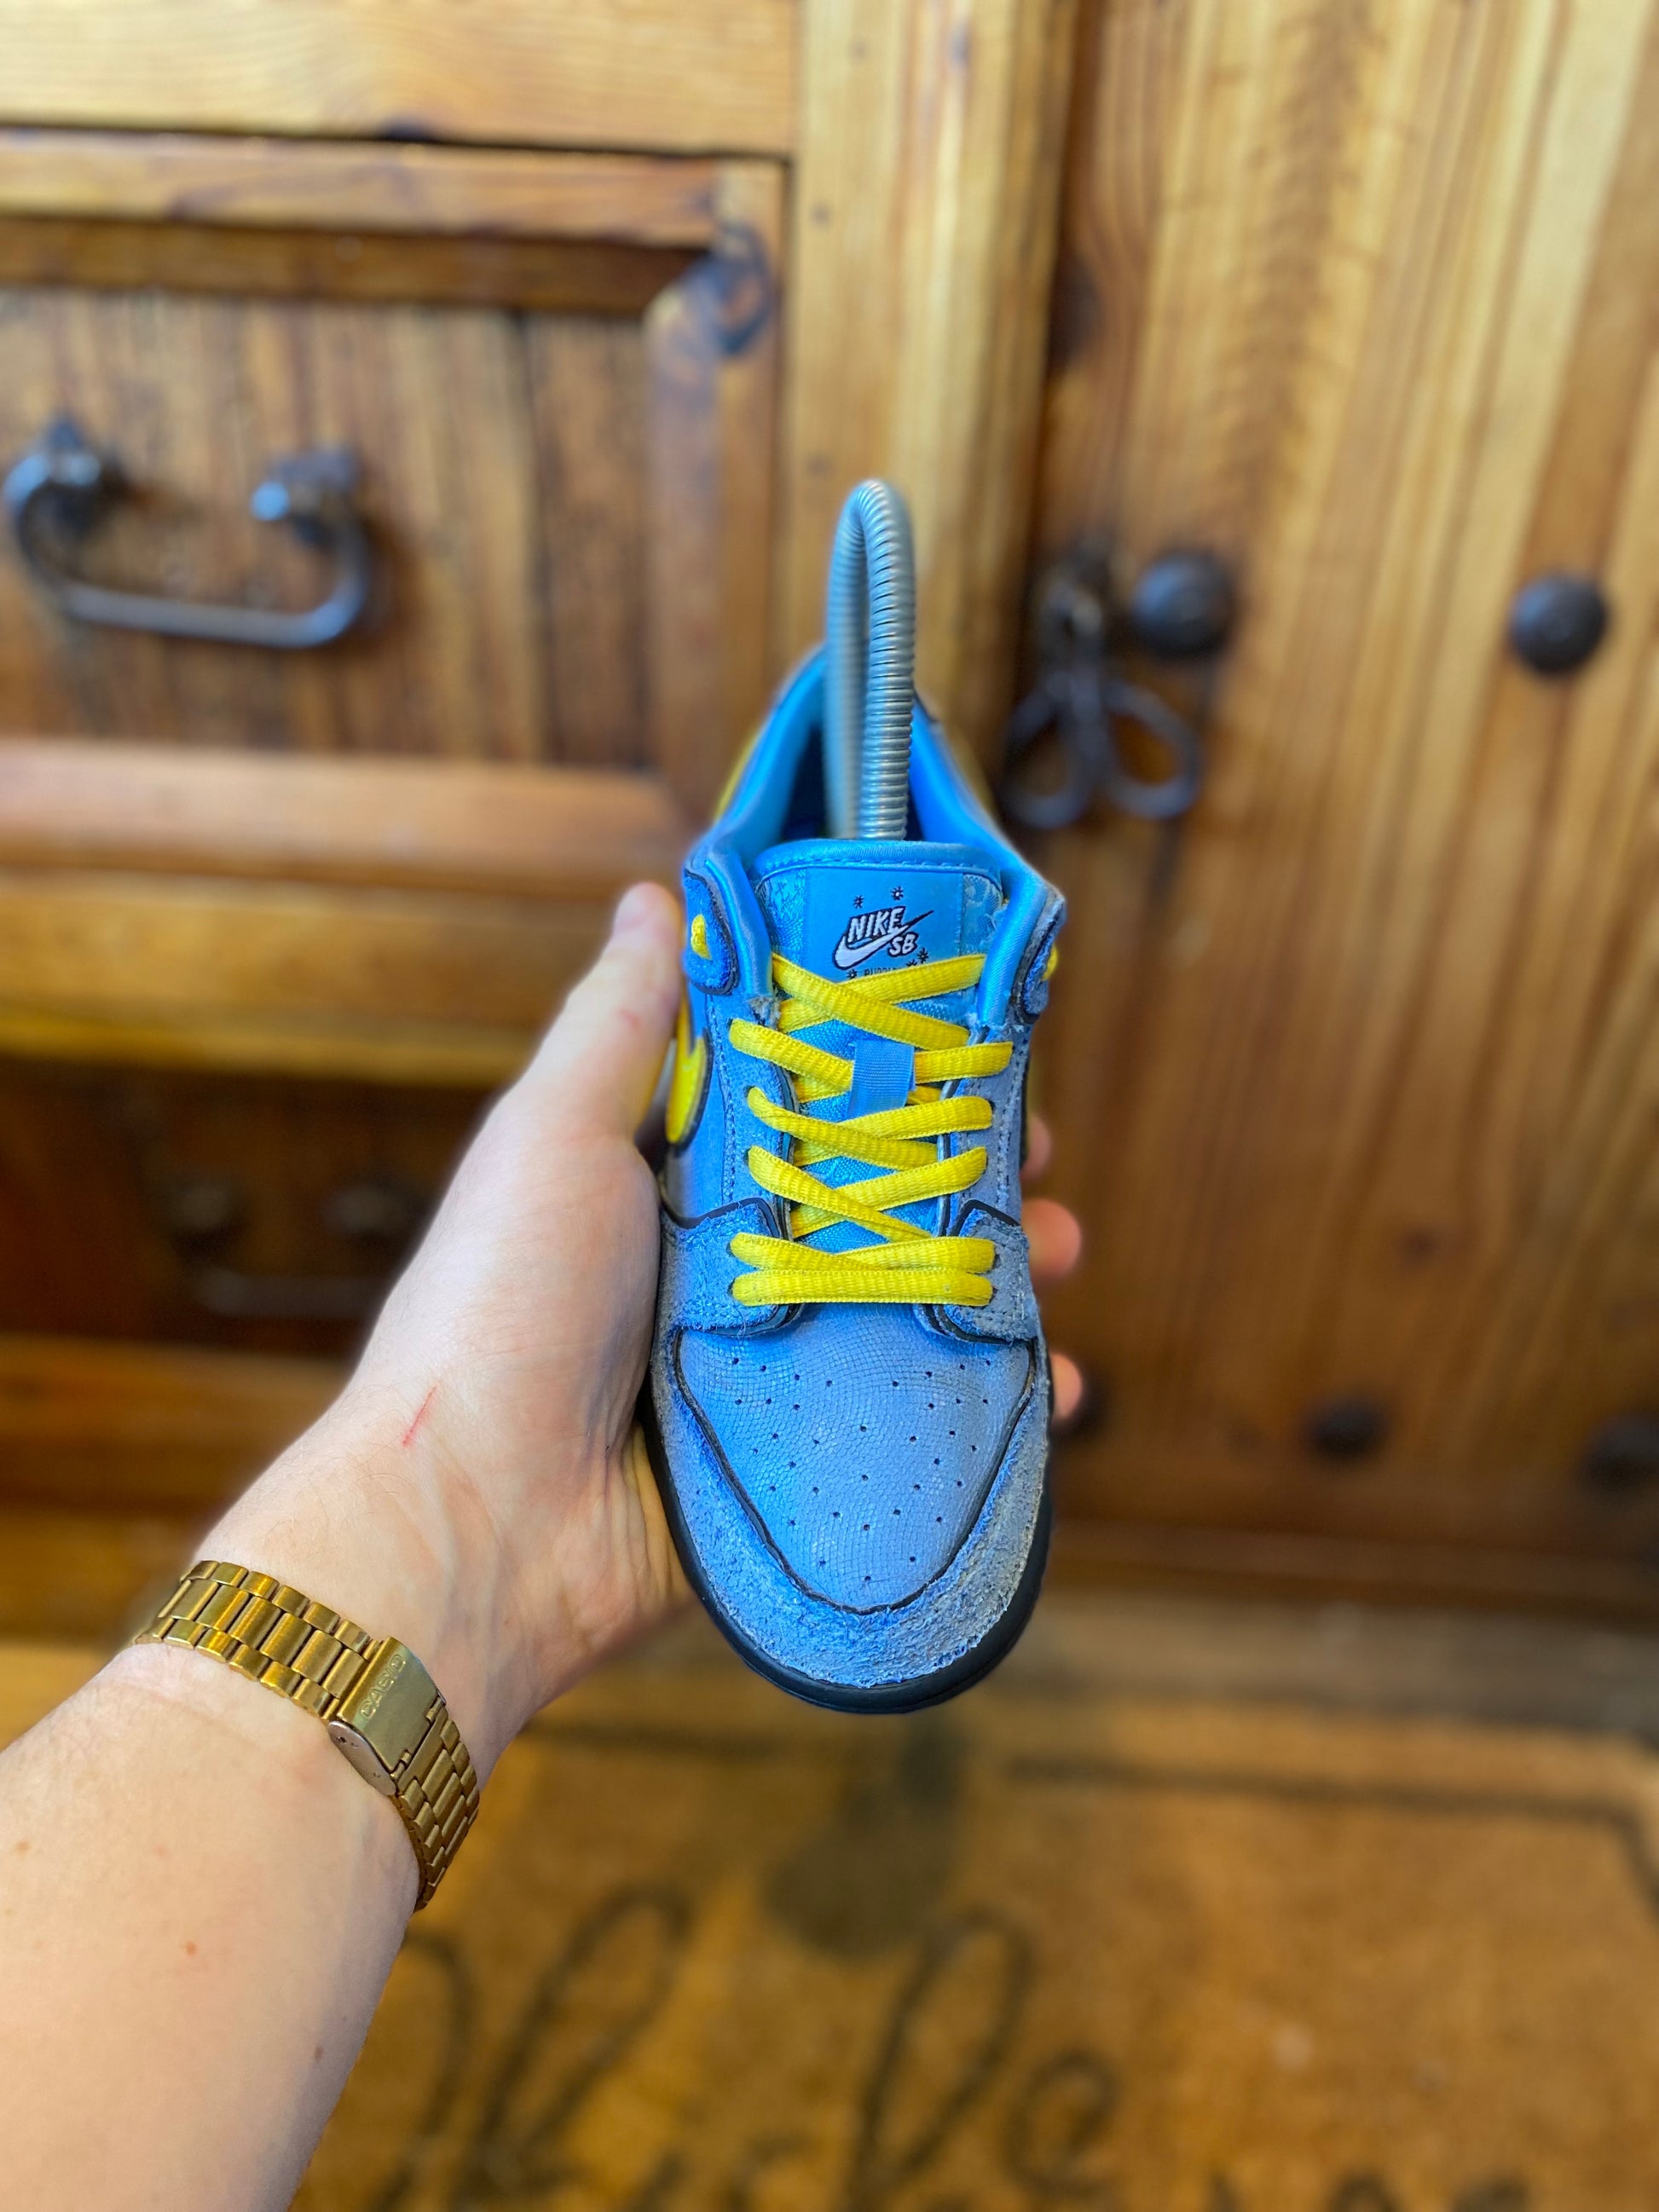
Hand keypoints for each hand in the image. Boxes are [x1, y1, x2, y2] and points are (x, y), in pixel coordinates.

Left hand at [205, 884, 1082, 1774]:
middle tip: (1040, 1169)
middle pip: (873, 1208)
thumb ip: (620, 1023)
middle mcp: (721, 1269)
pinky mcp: (789, 1461)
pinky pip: (907, 1424)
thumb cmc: (500, 1304)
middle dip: (965, 1184)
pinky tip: (1046, 1390)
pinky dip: (985, 1407)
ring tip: (1061, 1264)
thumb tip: (656, 898)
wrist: (477, 1522)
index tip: (967, 1054)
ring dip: (994, 1284)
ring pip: (906, 1311)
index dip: (888, 1078)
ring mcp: (761, 1369)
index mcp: (668, 1183)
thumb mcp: (555, 1135)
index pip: (804, 1110)